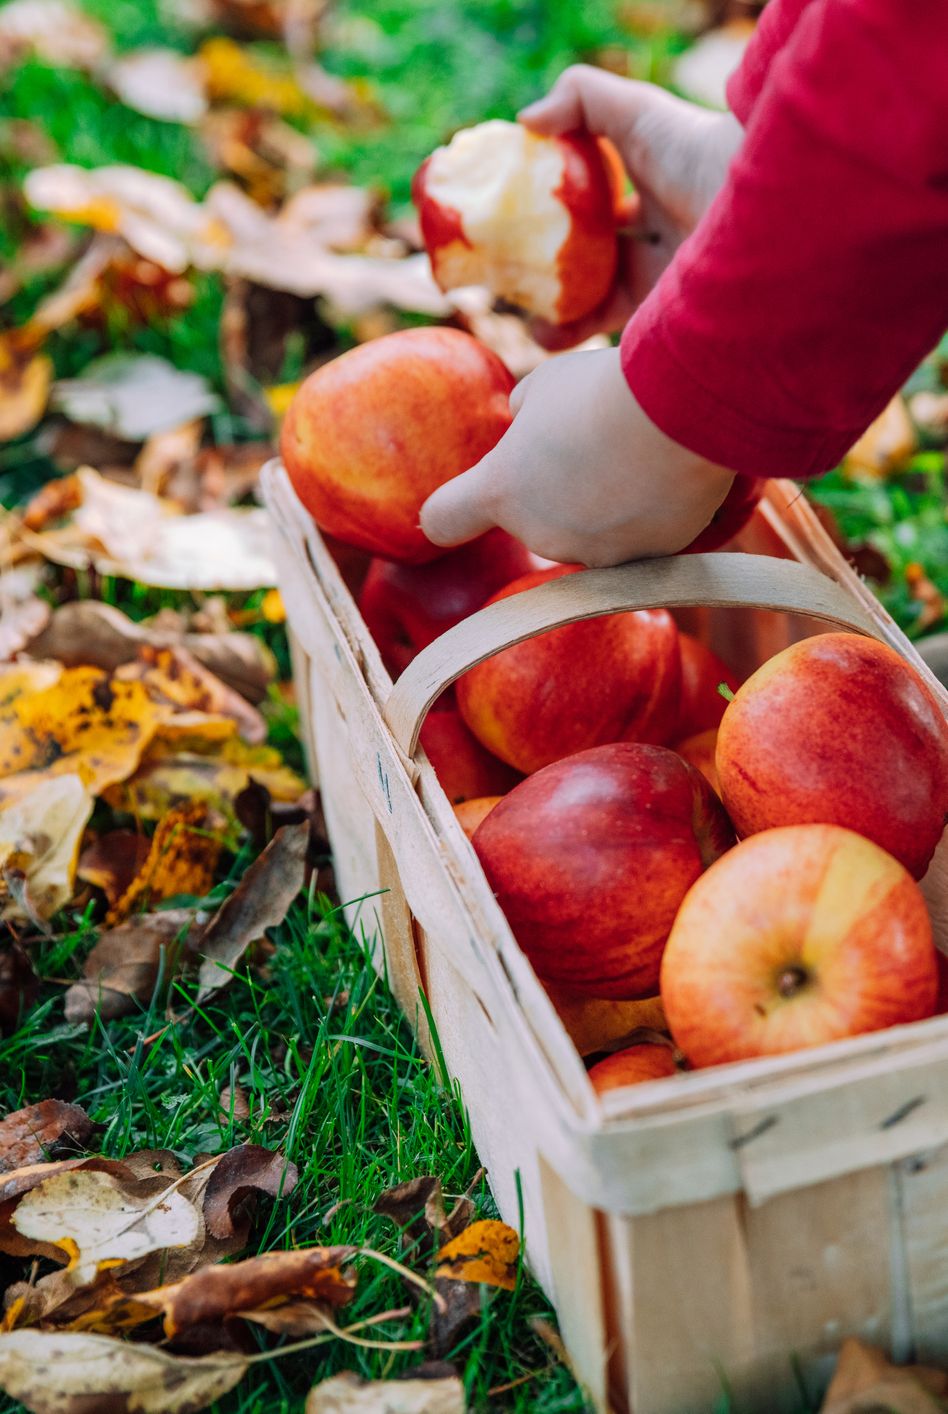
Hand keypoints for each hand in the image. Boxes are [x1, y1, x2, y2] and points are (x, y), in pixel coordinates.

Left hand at [420, 347, 734, 566]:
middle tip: (588, 444)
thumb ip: (526, 416)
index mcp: (501, 490)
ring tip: (636, 454)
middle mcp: (544, 535)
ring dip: (602, 504)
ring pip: (591, 532)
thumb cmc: (603, 389)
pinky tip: (666, 473)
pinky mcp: (651, 558)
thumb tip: (528, 426)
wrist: (686, 412)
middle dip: (553, 492)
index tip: (452, 508)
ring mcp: (598, 553)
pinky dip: (648, 513)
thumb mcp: (545, 386)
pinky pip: (640, 537)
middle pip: (536, 520)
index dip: (447, 512)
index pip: (444, 520)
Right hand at [519, 65, 742, 348]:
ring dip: (552, 311)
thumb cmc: (701, 154)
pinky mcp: (659, 321)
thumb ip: (581, 99)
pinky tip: (543, 333)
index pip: (598, 204)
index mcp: (655, 191)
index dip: (556, 210)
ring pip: (594, 302)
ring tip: (523, 312)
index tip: (515, 215)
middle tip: (511, 273)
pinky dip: (569, 338)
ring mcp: (660, 283)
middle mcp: (660, 239)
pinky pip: (606, 335)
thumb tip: (525, 122)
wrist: (759, 217)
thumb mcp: (637, 110)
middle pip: (592, 257)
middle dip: (549, 269)